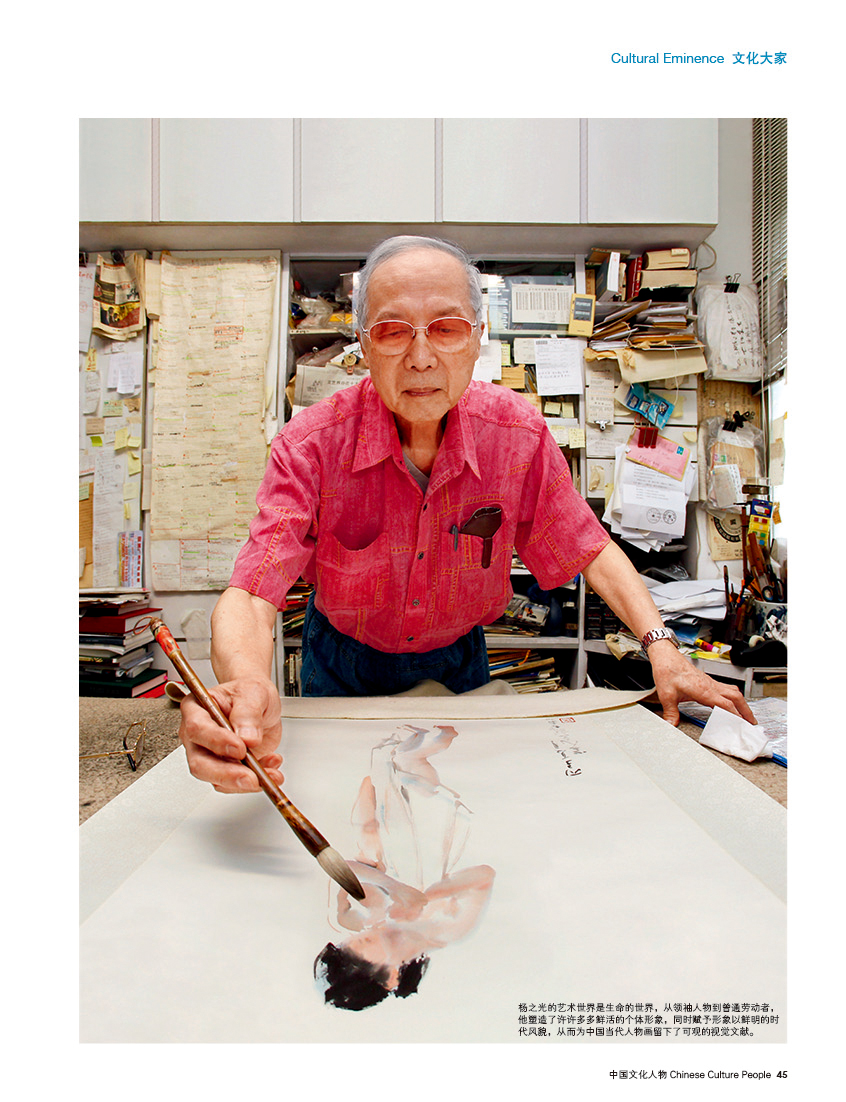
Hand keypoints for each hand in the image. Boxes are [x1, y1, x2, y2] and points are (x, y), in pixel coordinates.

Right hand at [178, 676, 283, 792]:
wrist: (260, 702)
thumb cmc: (249, 692)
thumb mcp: (253, 692)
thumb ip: (248, 713)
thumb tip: (247, 737)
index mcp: (197, 709)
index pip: (197, 729)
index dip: (216, 742)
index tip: (240, 748)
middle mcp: (198, 736)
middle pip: (199, 763)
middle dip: (226, 774)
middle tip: (250, 777)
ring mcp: (211, 754)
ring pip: (217, 779)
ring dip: (245, 782)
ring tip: (269, 772)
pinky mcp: (227, 767)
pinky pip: (236, 783)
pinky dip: (256, 779)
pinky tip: (270, 766)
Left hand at [646, 640, 756, 726]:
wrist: (666, 657)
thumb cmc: (667, 671)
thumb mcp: (667, 695)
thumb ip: (670, 712)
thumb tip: (672, 725)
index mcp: (703, 690)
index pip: (726, 704)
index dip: (736, 715)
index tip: (743, 725)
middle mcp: (710, 685)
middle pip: (736, 697)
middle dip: (746, 710)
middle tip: (751, 722)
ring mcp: (710, 682)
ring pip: (733, 691)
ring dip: (742, 703)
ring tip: (745, 714)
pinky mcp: (707, 680)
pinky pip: (726, 689)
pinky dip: (733, 697)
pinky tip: (731, 703)